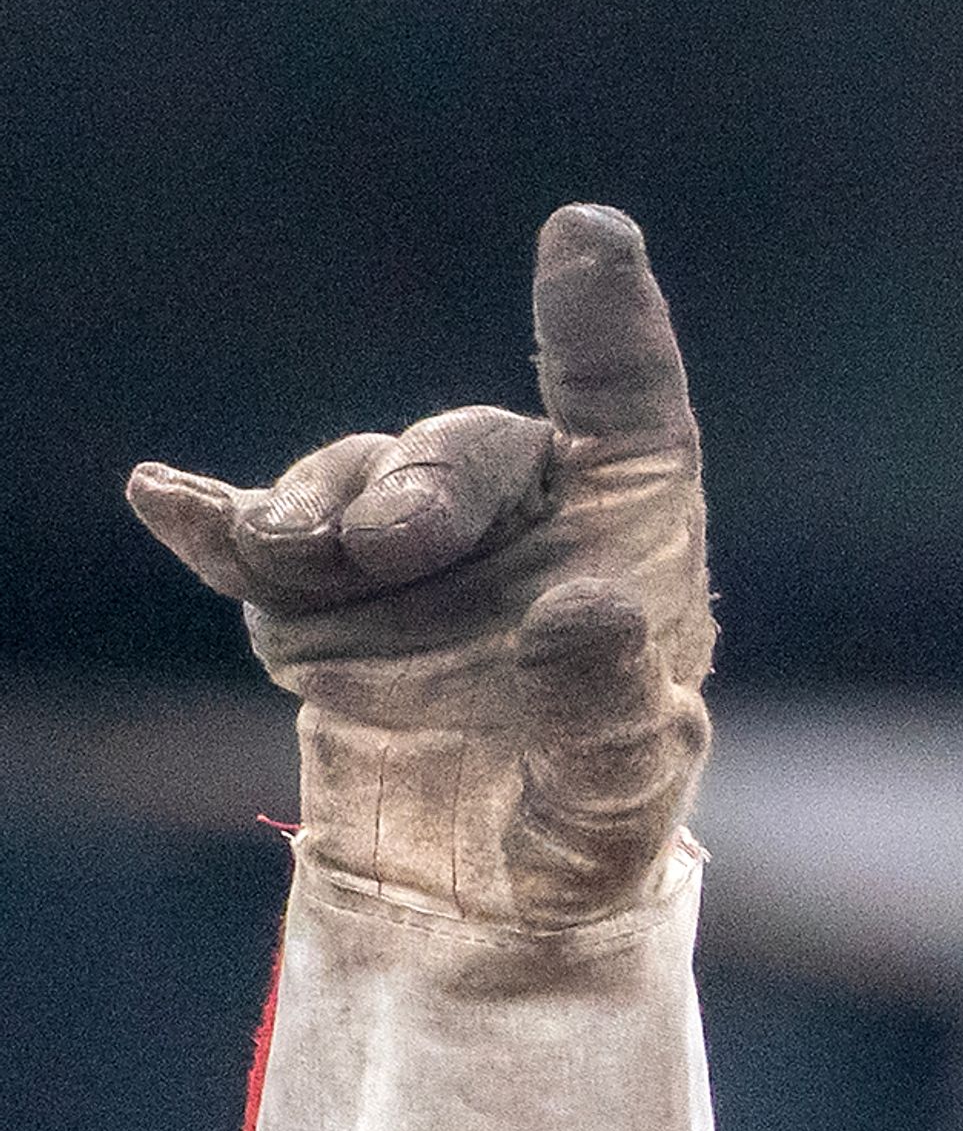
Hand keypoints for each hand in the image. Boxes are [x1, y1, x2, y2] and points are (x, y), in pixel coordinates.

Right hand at [129, 202, 711, 922]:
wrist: (472, 894)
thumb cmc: (585, 817)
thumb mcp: (619, 787)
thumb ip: (611, 704)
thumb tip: (584, 609)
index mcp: (626, 538)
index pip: (629, 411)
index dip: (607, 324)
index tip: (591, 236)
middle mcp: (515, 520)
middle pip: (469, 449)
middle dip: (421, 480)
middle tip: (391, 544)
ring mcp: (400, 554)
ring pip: (355, 484)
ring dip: (317, 510)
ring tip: (290, 555)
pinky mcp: (308, 601)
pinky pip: (254, 547)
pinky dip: (214, 524)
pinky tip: (165, 499)